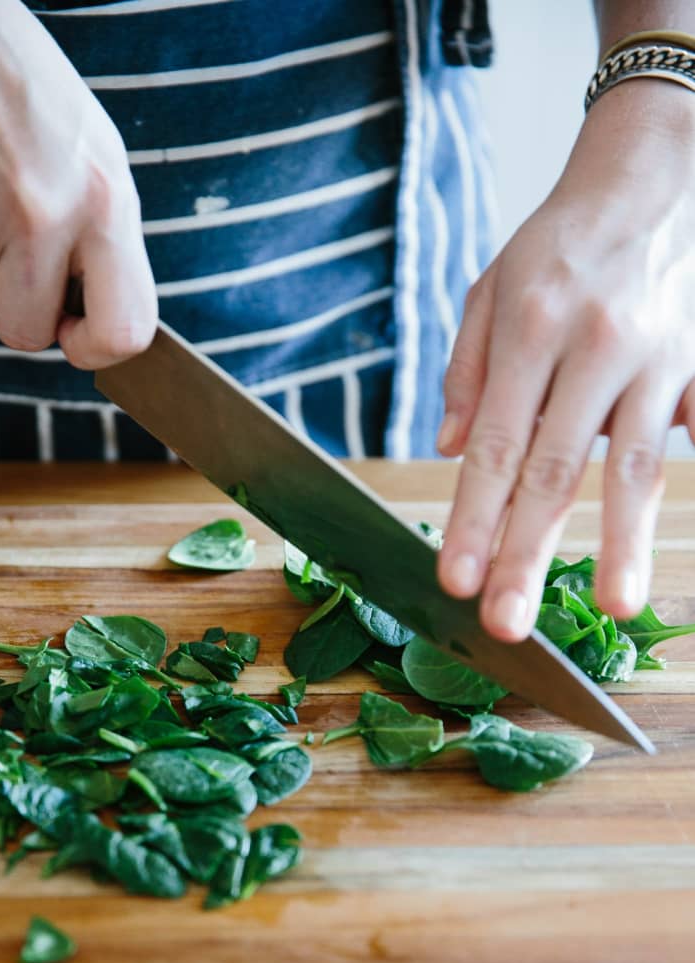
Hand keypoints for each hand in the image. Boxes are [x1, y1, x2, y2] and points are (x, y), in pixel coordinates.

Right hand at [0, 0, 155, 367]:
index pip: (122, 329)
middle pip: (28, 334)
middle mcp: (41, 216)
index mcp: (103, 203)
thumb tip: (97, 322)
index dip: (99, 349)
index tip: (77, 333)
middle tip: (22, 258)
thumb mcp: (99, 160)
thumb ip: (107, 245)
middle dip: (24, 310)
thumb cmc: (29, 95)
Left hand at [436, 79, 694, 640]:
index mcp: (532, 330)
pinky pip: (690, 432)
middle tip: (507, 622)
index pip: (497, 448)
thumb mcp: (491, 289)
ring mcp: (657, 360)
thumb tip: (453, 451)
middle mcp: (595, 348)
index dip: (474, 518)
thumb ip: (467, 371)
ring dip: (624, 542)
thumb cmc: (558, 243)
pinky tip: (665, 546)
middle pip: (558, 471)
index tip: (454, 578)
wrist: (655, 177)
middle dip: (528, 553)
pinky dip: (683, 482)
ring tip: (615, 605)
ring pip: (638, 468)